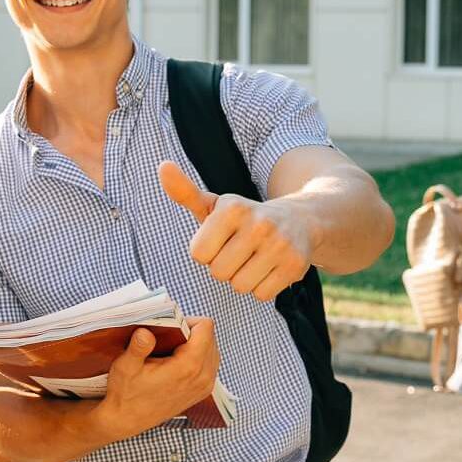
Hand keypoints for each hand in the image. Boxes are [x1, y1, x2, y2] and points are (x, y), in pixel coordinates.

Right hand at [95, 318, 220, 440]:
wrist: (126, 420)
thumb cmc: (125, 393)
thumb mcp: (126, 367)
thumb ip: (138, 347)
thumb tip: (145, 331)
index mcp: (188, 367)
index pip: (206, 327)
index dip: (188, 321)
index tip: (170, 327)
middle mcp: (203, 377)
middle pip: (211, 337)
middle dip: (192, 332)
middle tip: (168, 338)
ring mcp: (205, 387)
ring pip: (212, 351)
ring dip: (196, 345)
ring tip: (172, 349)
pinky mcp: (202, 392)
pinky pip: (210, 365)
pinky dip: (198, 358)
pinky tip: (177, 362)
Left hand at [158, 162, 313, 301]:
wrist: (299, 220)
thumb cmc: (246, 218)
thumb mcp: (215, 205)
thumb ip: (185, 192)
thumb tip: (162, 167)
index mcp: (233, 207)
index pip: (198, 253)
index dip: (207, 251)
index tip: (221, 240)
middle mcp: (259, 223)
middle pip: (219, 272)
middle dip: (225, 267)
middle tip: (239, 251)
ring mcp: (279, 245)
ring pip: (240, 286)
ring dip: (243, 279)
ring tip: (254, 260)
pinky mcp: (295, 266)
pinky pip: (262, 295)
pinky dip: (262, 287)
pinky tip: (269, 268)